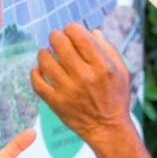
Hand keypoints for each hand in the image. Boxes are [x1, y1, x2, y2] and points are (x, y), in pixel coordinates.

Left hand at [32, 23, 132, 143]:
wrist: (107, 129)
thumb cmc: (116, 97)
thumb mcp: (121, 71)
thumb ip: (108, 49)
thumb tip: (92, 31)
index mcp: (102, 66)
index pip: (79, 35)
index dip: (72, 28)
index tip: (71, 31)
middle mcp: (84, 77)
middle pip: (59, 43)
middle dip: (56, 36)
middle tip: (57, 38)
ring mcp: (68, 90)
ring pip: (45, 60)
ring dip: (44, 52)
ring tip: (47, 53)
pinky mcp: (56, 103)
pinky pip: (37, 82)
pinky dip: (35, 72)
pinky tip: (40, 69)